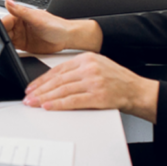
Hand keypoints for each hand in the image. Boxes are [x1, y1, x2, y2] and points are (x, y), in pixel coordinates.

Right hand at [1, 0, 102, 55]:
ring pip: (6, 40)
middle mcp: (18, 25)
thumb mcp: (36, 18)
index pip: (4, 20)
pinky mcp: (23, 45)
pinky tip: (10, 51)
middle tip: (2, 41)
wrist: (67, 38)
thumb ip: (20, 11)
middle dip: (0, 36)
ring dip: (4, 43)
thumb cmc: (56, 25)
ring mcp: (20, 36)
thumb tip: (7, 0)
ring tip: (6, 46)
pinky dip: (9, 50)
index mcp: (19, 16)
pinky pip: (12, 48)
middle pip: (3, 31)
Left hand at [24, 52, 158, 120]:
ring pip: (63, 90)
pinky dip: (59, 104)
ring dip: (45, 98)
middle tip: (28, 97)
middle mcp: (88, 68)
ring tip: (34, 103)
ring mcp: (93, 82)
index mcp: (86, 58)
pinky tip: (49, 106)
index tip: (31, 87)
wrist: (137, 91)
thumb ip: (78, 70)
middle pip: (58, 80)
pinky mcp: (98, 96)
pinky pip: (73, 101)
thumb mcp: (96, 66)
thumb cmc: (117, 81)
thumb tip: (54, 80)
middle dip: (40, 90)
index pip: (57, 69)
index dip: (42, 79)